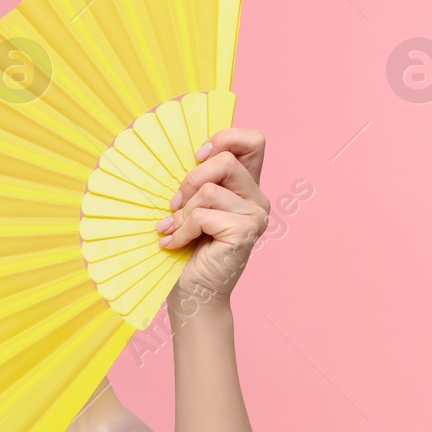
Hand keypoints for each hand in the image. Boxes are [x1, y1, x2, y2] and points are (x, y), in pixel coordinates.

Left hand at [153, 127, 268, 307]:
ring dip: (181, 213)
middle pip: (226, 160)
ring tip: (173, 230)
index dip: (225, 139)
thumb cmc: (188, 249)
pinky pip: (202, 214)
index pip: (253, 141)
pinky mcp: (245, 232)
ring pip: (208, 190)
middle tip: (175, 205)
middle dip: (190, 179)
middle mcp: (257, 198)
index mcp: (246, 186)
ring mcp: (255, 215)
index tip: (198, 156)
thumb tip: (180, 156)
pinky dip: (181, 230)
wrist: (193, 293)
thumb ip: (197, 181)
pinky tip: (175, 244)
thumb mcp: (190, 206)